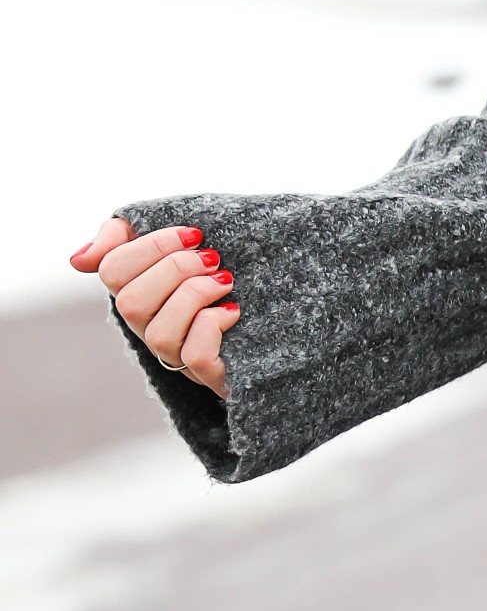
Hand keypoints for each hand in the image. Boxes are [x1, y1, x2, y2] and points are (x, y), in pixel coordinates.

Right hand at [70, 217, 235, 394]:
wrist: (282, 318)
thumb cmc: (220, 274)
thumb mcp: (177, 245)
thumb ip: (124, 238)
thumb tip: (79, 260)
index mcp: (138, 295)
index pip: (112, 271)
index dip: (150, 247)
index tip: (193, 233)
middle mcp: (149, 331)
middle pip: (130, 303)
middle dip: (175, 269)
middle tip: (213, 258)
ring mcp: (178, 358)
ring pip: (160, 334)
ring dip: (195, 296)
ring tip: (225, 281)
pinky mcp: (210, 376)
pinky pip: (195, 355)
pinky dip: (212, 326)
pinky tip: (232, 311)